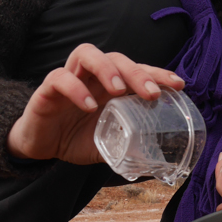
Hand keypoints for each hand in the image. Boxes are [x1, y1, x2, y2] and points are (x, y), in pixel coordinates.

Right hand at [6, 44, 184, 164]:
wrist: (42, 146)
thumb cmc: (77, 139)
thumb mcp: (109, 145)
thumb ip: (129, 148)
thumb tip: (157, 167)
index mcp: (110, 86)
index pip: (137, 70)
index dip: (158, 73)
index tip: (178, 85)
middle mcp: (92, 76)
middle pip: (116, 57)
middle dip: (137, 72)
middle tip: (152, 93)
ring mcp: (70, 78)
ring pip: (87, 54)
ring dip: (107, 69)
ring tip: (119, 90)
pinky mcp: (47, 89)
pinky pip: (60, 78)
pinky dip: (76, 89)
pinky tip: (89, 106)